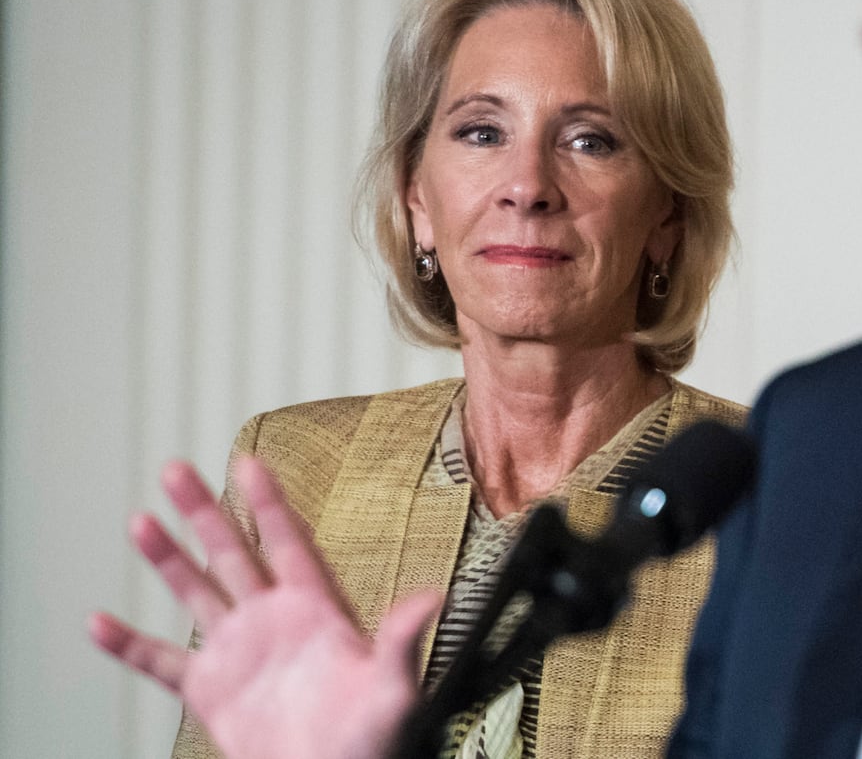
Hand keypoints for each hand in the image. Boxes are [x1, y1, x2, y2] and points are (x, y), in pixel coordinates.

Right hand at [89, 457, 440, 758]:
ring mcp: (239, 652)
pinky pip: (161, 662)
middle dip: (204, 512)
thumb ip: (402, 641)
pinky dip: (128, 645)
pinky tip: (98, 621)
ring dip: (168, 559)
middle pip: (233, 554)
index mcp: (318, 611)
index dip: (268, 504)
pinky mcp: (211, 689)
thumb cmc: (374, 744)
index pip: (288, 543)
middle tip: (175, 471)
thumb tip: (432, 598)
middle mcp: (274, 621)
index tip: (249, 462)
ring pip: (196, 593)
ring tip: (140, 521)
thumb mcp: (394, 689)